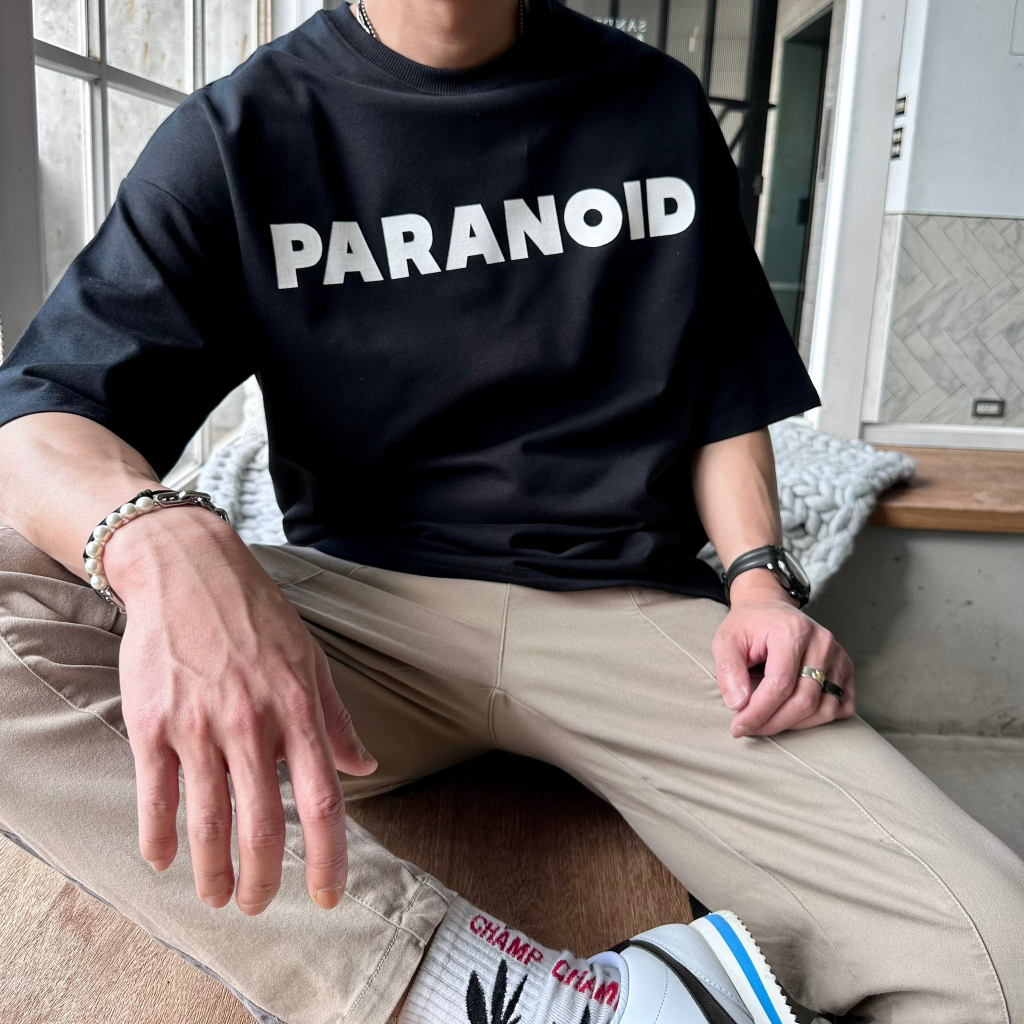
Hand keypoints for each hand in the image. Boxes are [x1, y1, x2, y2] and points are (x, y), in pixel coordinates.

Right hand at [105, 507, 376, 913]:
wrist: (189, 570)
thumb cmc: (259, 618)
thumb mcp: (312, 660)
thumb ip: (336, 720)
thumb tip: (365, 768)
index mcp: (298, 711)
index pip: (322, 802)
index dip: (329, 858)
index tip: (329, 895)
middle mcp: (252, 724)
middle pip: (262, 827)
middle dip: (263, 881)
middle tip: (258, 905)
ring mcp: (198, 725)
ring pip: (208, 822)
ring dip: (213, 872)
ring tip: (217, 896)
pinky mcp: (152, 722)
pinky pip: (156, 795)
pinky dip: (159, 837)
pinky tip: (165, 861)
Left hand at [711, 570, 854, 737]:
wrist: (768, 607)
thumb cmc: (747, 625)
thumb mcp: (725, 641)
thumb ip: (728, 670)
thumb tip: (738, 704)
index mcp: (792, 631)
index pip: (780, 685)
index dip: (758, 712)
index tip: (738, 728)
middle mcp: (821, 642)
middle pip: (804, 701)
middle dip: (773, 723)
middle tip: (748, 729)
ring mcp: (838, 655)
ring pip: (824, 708)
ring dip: (794, 724)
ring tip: (767, 720)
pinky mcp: (845, 668)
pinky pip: (841, 706)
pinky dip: (818, 719)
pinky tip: (793, 715)